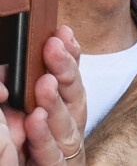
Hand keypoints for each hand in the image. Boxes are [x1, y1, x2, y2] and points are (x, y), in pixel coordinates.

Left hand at [0, 25, 86, 164]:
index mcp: (70, 106)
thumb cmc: (39, 148)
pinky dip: (43, 136)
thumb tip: (12, 65)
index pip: (74, 75)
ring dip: (54, 100)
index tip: (63, 33)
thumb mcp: (35, 112)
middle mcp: (72, 123)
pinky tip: (36, 118)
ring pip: (65, 122)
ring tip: (44, 81)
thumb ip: (29, 88)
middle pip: (73, 93)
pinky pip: (50, 154)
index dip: (71, 54)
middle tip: (53, 46)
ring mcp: (66, 148)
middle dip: (65, 68)